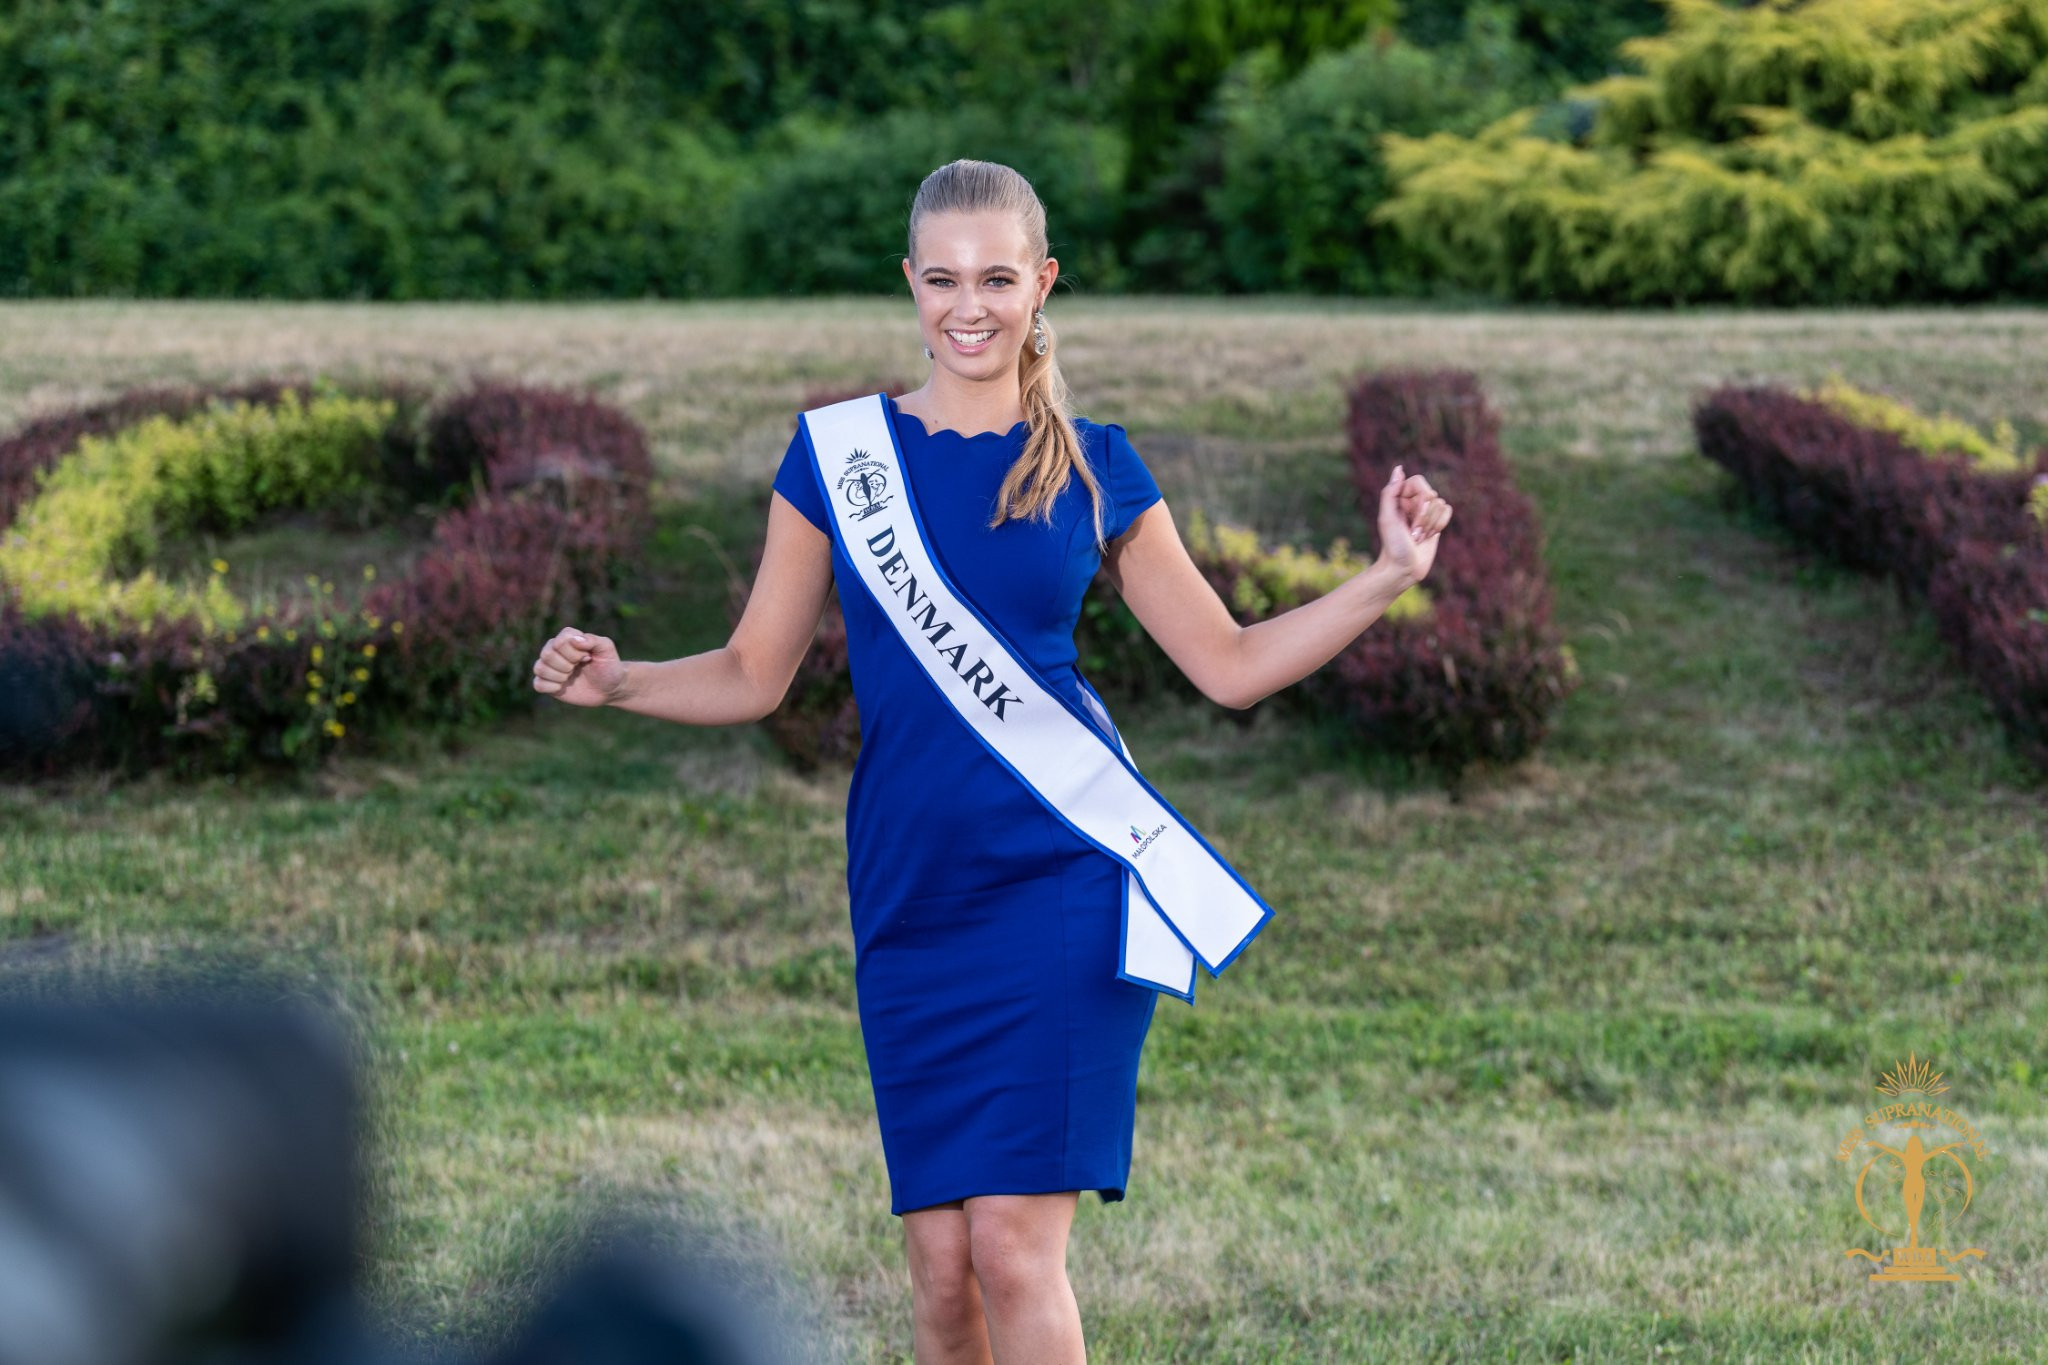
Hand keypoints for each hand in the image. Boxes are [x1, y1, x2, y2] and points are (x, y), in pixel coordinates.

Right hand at [532, 626, 626, 706]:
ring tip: (570, 677)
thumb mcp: (607, 650)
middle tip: (579, 668)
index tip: (588, 657)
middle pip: (547, 654)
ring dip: (559, 676)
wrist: (610, 688)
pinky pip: (537, 684)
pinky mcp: (548, 683)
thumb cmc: (609, 666)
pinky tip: (562, 687)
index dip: (574, 653)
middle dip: (566, 665)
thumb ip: (594, 640)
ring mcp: (550, 667)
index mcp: (568, 638)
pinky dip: (551, 687)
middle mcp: (555, 650)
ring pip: (539, 668)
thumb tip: (575, 640)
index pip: (558, 642)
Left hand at [1374, 463, 1451, 585]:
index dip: (1420, 498)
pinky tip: (1428, 536)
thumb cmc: (1393, 545)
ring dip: (1430, 524)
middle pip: (1432, 494)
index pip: (1419, 481)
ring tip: (1418, 537)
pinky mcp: (1436, 521)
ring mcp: (1426, 511)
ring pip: (1441, 503)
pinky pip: (1448, 510)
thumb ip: (1390, 492)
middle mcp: (1412, 501)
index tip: (1410, 515)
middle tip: (1412, 533)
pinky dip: (1440, 524)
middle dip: (1423, 516)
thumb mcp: (1387, 518)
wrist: (1404, 568)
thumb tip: (1399, 468)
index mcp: (1399, 497)